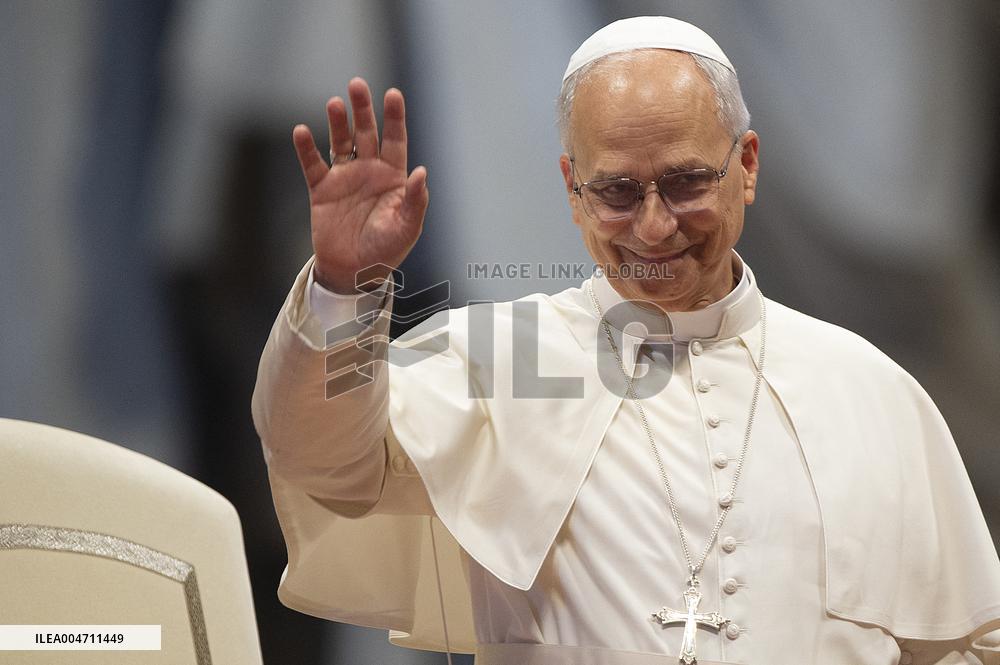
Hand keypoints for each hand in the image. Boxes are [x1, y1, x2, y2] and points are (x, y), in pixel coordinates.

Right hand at [292, 78, 428, 293]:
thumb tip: (422, 172)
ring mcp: (344, 177)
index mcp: (393, 176)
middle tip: (357, 85)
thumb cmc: (386, 250)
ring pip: (340, 142)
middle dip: (363, 109)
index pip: (395, 139)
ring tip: (334, 104)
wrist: (354, 272)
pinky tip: (301, 131)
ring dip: (337, 123)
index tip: (393, 94)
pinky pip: (313, 165)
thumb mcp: (407, 228)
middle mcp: (369, 170)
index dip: (394, 117)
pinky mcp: (321, 189)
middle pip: (366, 132)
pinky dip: (306, 148)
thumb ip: (415, 200)